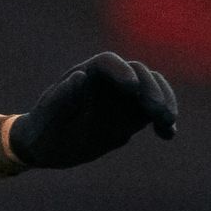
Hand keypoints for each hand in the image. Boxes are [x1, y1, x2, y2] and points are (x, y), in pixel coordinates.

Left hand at [11, 52, 178, 168]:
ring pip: (153, 89)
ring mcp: (123, 97)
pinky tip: (168, 134)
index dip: (122, 71)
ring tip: (168, 123)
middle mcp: (108, 81)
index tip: (132, 88)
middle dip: (152, 90)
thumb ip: (62, 98)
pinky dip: (164, 121)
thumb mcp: (47, 120)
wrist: (47, 148)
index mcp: (85, 75)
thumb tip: (80, 75)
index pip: (108, 62)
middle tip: (158, 112)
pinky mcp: (133, 114)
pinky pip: (154, 112)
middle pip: (138, 73)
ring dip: (164, 103)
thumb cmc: (42, 132)